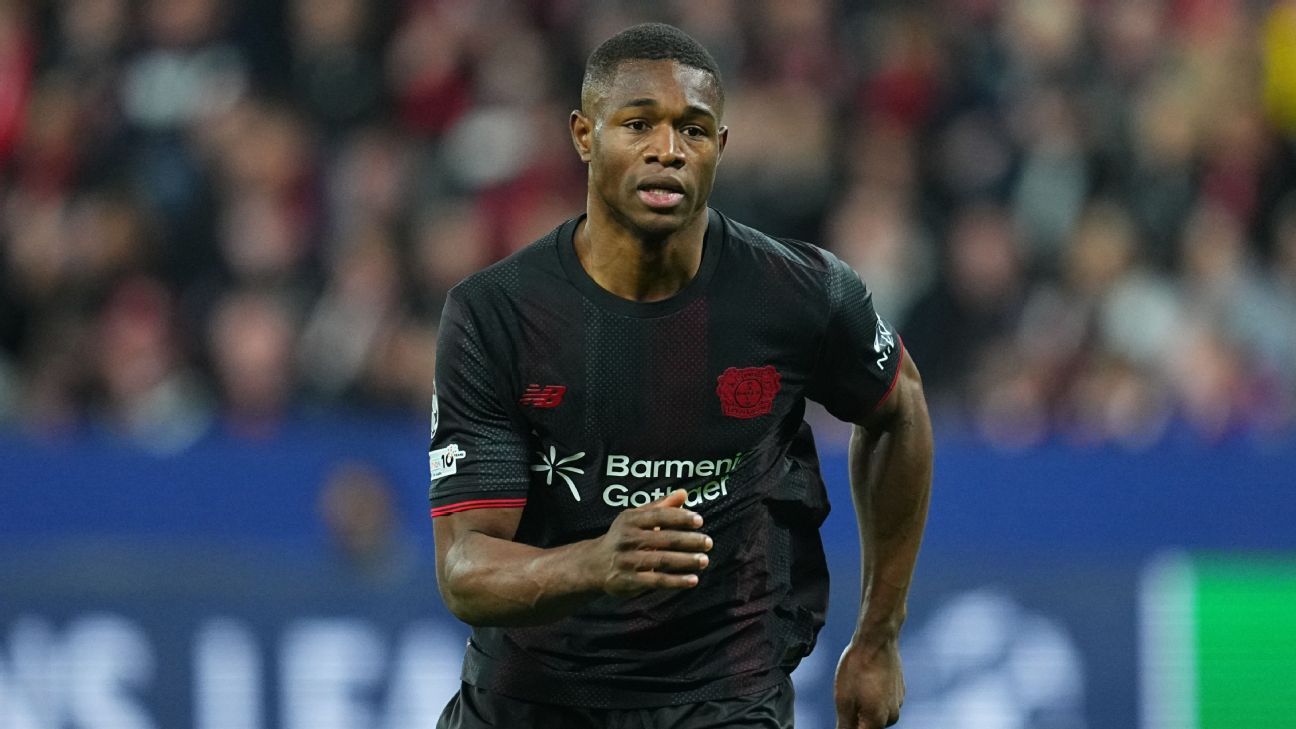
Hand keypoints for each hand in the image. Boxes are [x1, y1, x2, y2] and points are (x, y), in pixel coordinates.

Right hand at [588, 489, 712, 597]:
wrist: (594, 564)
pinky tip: (693, 580)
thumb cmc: (623, 537)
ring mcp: (627, 560)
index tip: (699, 520)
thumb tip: (684, 493)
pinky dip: (676, 581)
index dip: (680, 517)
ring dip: (686, 561)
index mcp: (630, 520)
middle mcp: (627, 539)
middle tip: (709, 542)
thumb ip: (661, 506)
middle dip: (689, 541)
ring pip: (662, 560)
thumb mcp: (636, 518)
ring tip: (704, 560)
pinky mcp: (628, 580)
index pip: (658, 515)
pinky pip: (656, 581)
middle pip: (663, 539)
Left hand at [834, 639, 904, 728]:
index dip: (850, 728)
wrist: (878, 640)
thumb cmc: (858, 667)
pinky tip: (866, 680)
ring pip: (877, 714)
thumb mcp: (843, 699)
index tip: (847, 713)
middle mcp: (891, 717)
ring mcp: (898, 704)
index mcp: (877, 721)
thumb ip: (845, 724)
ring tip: (856, 686)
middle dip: (857, 719)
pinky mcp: (900, 692)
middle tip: (848, 698)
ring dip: (865, 707)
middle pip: (869, 727)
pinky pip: (884, 702)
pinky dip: (874, 697)